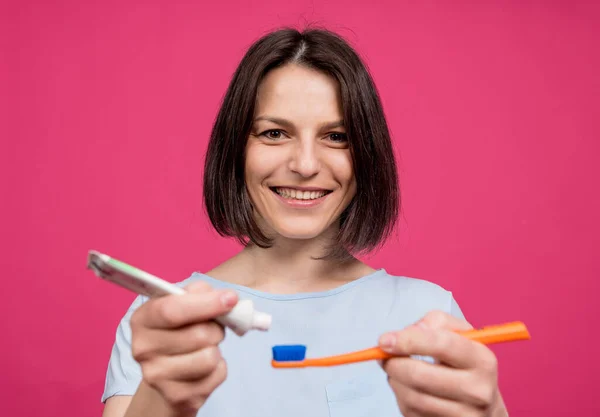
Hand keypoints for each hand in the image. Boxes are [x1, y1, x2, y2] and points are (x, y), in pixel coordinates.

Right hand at [129, 281, 238, 414]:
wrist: (169, 373)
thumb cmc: (180, 329)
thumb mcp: (185, 302)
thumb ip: (201, 292)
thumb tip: (226, 298)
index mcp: (142, 319)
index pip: (172, 310)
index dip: (206, 304)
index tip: (231, 299)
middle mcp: (143, 349)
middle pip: (199, 335)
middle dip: (216, 329)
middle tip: (212, 329)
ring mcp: (157, 376)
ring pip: (209, 357)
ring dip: (217, 349)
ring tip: (205, 348)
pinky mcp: (177, 397)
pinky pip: (217, 375)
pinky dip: (219, 368)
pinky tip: (204, 367)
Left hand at [378, 311, 506, 416]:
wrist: (483, 405)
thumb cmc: (465, 364)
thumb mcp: (459, 335)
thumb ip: (434, 323)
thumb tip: (407, 332)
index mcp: (482, 360)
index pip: (441, 344)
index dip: (408, 340)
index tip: (385, 340)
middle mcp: (477, 390)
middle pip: (420, 375)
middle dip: (393, 363)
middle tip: (384, 356)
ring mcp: (464, 415)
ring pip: (411, 396)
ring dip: (394, 380)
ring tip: (397, 370)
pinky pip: (411, 412)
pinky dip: (401, 397)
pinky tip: (408, 387)